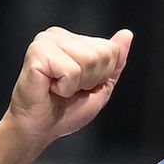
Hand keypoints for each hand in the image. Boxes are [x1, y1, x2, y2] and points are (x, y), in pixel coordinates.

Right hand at [5, 26, 133, 145]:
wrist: (39, 129)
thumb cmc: (64, 110)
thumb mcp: (100, 86)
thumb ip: (115, 62)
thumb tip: (126, 34)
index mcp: (72, 39)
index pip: (111, 50)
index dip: (102, 76)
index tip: (80, 86)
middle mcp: (58, 34)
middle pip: (102, 54)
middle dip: (91, 80)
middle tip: (68, 89)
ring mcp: (46, 41)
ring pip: (89, 60)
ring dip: (78, 84)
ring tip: (59, 88)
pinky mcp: (37, 53)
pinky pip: (71, 71)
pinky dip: (65, 88)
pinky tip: (50, 88)